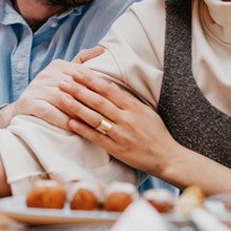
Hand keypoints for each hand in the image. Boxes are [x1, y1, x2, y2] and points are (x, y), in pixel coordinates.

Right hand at [0, 46, 104, 129]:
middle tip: (108, 114)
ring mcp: (36, 87)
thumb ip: (82, 62)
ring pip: (63, 100)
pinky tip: (74, 127)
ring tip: (95, 123)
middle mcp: (45, 73)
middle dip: (91, 102)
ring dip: (79, 113)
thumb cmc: (51, 93)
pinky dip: (62, 120)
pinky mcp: (28, 102)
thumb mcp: (66, 74)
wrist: (24, 107)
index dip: (98, 87)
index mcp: (57, 65)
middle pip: (74, 88)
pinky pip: (49, 112)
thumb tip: (102, 49)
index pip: (82, 75)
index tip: (112, 100)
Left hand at [58, 68, 180, 176]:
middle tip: (62, 82)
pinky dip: (82, 129)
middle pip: (98, 101)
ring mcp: (121, 134)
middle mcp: (126, 118)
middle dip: (78, 90)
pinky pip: (96, 137)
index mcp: (134, 106)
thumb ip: (128, 100)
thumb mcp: (146, 111)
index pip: (108, 89)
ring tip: (62, 98)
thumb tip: (109, 86)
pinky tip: (70, 122)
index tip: (77, 72)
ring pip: (95, 118)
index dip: (91, 80)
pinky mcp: (117, 149)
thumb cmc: (156, 132)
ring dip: (76, 107)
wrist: (168, 158)